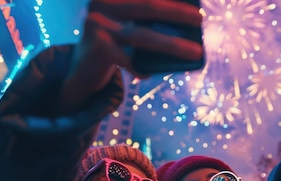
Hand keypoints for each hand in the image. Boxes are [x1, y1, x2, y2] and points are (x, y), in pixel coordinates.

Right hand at [62, 0, 203, 103]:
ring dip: (173, 45)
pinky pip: (130, 59)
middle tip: (199, 19)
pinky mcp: (98, 48)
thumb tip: (187, 18)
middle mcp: (102, 3)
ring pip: (143, 36)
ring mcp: (98, 25)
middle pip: (148, 6)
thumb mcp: (128, 23)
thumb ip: (147, 17)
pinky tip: (148, 73)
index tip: (193, 3)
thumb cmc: (114, 43)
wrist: (81, 70)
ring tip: (195, 51)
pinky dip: (142, 67)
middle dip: (178, 13)